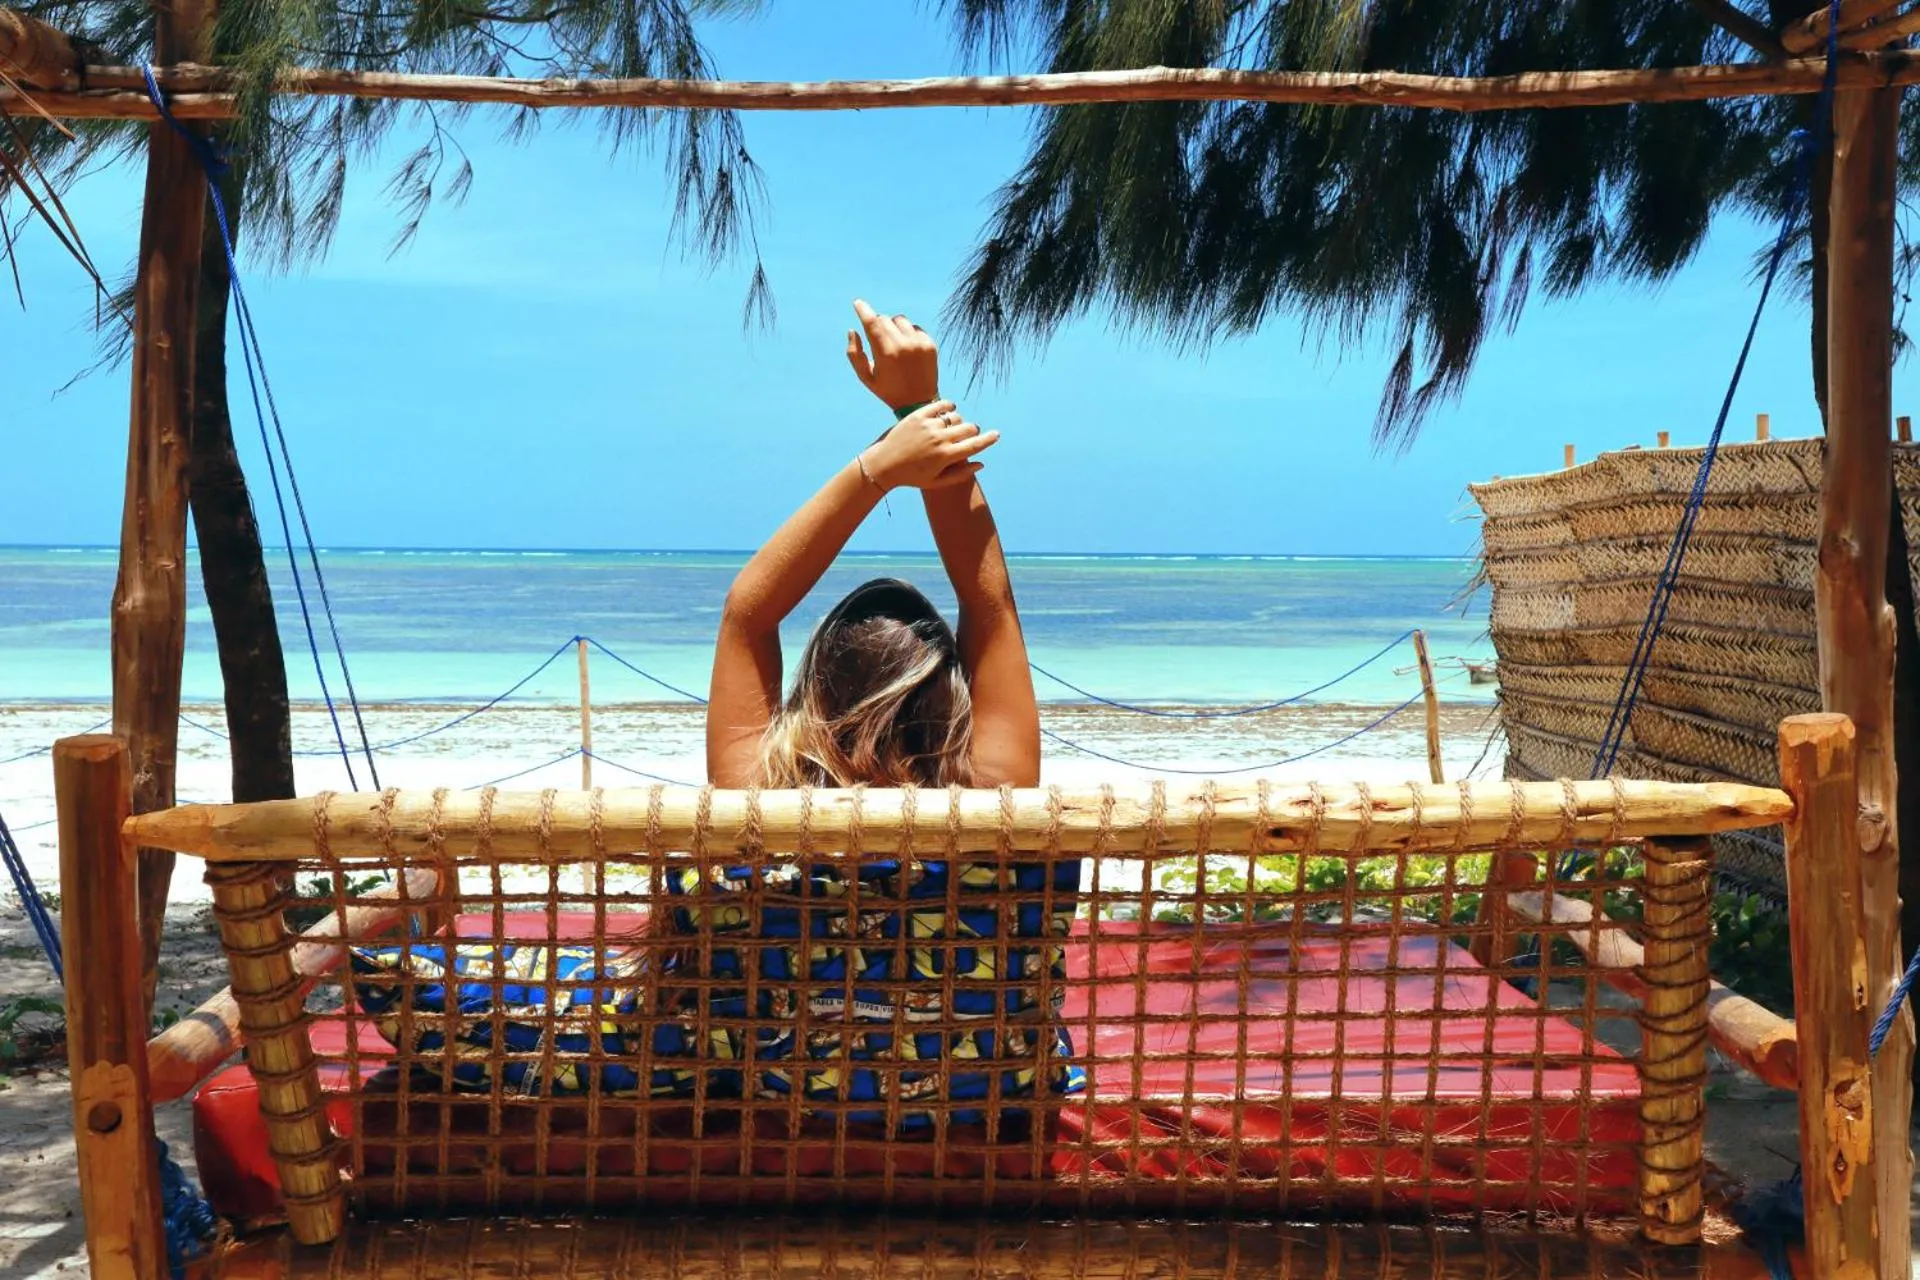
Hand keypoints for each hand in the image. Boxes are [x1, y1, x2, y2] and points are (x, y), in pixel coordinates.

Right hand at [847, 299, 938, 409]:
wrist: (919, 402)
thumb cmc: (888, 390)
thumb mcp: (866, 377)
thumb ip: (854, 354)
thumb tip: (853, 330)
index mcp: (885, 353)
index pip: (872, 323)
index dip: (863, 310)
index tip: (858, 303)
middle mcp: (903, 345)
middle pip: (884, 319)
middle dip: (877, 325)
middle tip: (878, 340)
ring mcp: (919, 344)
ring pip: (900, 320)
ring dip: (893, 327)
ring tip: (893, 344)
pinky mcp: (930, 344)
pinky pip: (914, 327)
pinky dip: (908, 333)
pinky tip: (907, 348)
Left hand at [861, 401, 997, 491]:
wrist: (883, 465)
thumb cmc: (911, 477)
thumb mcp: (936, 482)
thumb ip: (961, 474)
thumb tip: (981, 463)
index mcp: (946, 456)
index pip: (975, 445)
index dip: (989, 439)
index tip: (997, 434)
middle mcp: (939, 439)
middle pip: (969, 428)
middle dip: (973, 430)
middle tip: (969, 433)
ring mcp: (928, 425)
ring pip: (955, 416)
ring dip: (959, 421)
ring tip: (952, 427)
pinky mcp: (917, 415)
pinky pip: (940, 405)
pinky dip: (948, 406)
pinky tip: (948, 410)